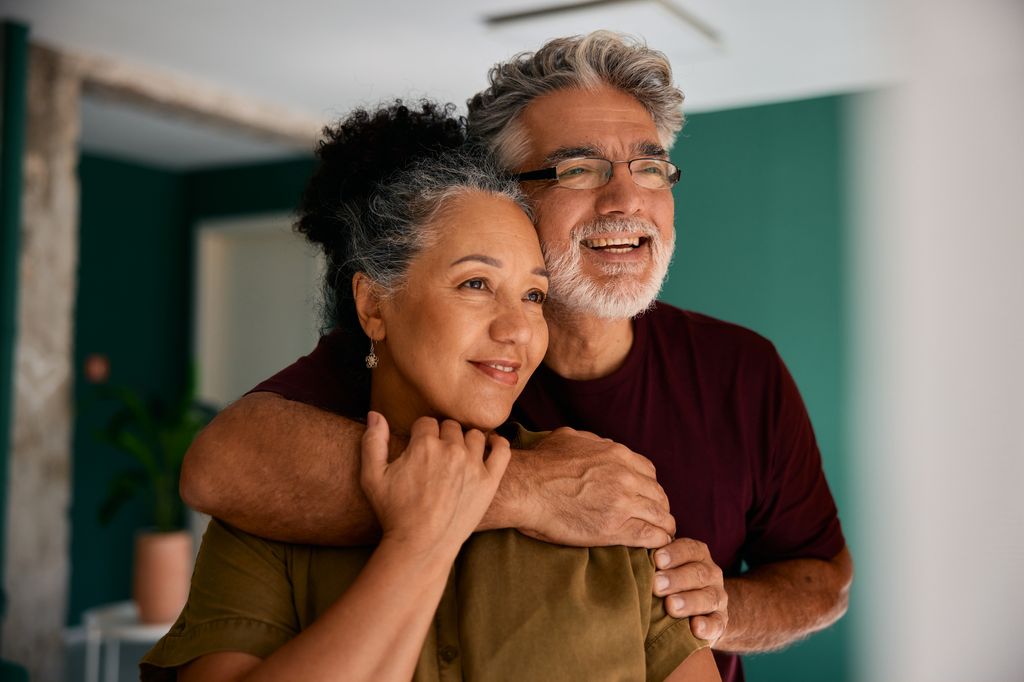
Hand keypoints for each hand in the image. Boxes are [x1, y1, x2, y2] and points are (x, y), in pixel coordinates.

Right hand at [360, 412, 510, 553]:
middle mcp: (451, 450)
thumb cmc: (394, 512)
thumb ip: (372, 441)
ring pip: (475, 435)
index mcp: (424, 445)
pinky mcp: (489, 481)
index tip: (418, 447)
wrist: (421, 545)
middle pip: (451, 426)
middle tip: (436, 455)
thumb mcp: (372, 476)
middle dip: (442, 436)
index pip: (427, 422)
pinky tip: (491, 446)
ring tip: (458, 455)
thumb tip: (374, 413)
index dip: (420, 434)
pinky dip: (498, 444)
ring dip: (466, 441)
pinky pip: (502, 451)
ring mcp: (473, 465)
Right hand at [504, 427, 675, 547]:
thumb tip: (599, 444)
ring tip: (662, 534)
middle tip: (655, 518)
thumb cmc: (540, 464)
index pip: (649, 472)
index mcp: (617, 455)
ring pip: (660, 516)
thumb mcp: (570, 438)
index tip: (644, 497)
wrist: (525, 488)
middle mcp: (626, 477)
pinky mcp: (615, 528)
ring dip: (663, 525)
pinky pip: (650, 536)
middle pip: (658, 495)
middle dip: (658, 506)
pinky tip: (656, 545)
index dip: (648, 486)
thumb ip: (592, 441)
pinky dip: (658, 540)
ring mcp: (623, 503)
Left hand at [653, 538, 727, 644]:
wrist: (699, 611)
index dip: (674, 553)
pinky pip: (717, 624)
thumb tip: (628, 558)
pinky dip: (707, 626)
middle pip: (698, 573)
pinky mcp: (720, 622)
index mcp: (697, 555)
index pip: (689, 549)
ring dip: (689, 601)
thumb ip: (653, 562)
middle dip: (677, 578)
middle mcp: (711, 573)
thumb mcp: (664, 568)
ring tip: (671, 606)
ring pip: (708, 598)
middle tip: (657, 584)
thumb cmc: (670, 584)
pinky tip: (695, 627)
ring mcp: (718, 598)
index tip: (657, 559)